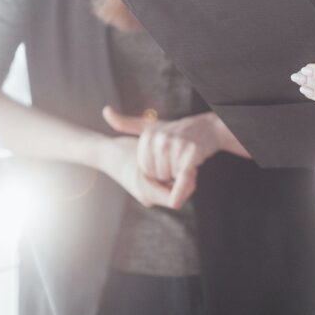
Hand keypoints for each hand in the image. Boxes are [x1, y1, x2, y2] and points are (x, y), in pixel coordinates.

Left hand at [102, 108, 228, 206]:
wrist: (209, 128)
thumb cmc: (178, 130)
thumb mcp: (151, 125)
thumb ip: (126, 123)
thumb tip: (105, 111)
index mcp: (148, 136)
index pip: (145, 170)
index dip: (157, 170)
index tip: (166, 159)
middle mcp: (160, 140)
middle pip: (157, 175)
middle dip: (168, 174)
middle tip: (178, 161)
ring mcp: (175, 147)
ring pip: (170, 178)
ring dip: (179, 177)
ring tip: (187, 161)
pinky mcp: (190, 156)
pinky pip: (182, 178)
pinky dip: (179, 192)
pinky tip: (174, 203)